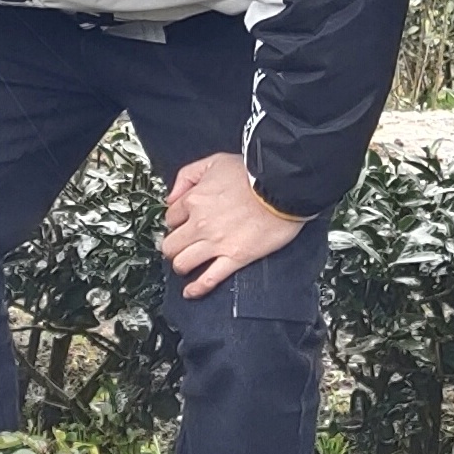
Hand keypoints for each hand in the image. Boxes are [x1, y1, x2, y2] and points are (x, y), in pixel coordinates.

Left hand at [162, 152, 306, 300]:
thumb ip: (187, 176)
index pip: (170, 218)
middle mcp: (200, 223)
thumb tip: (172, 196)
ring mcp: (216, 243)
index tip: (180, 226)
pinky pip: (209, 279)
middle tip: (180, 247)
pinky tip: (190, 292)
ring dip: (181, 266)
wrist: (283, 187)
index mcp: (194, 200)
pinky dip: (196, 289)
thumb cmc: (253, 174)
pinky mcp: (235, 257)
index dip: (175, 223)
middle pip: (170, 245)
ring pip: (183, 263)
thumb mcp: (215, 161)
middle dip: (173, 247)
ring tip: (186, 265)